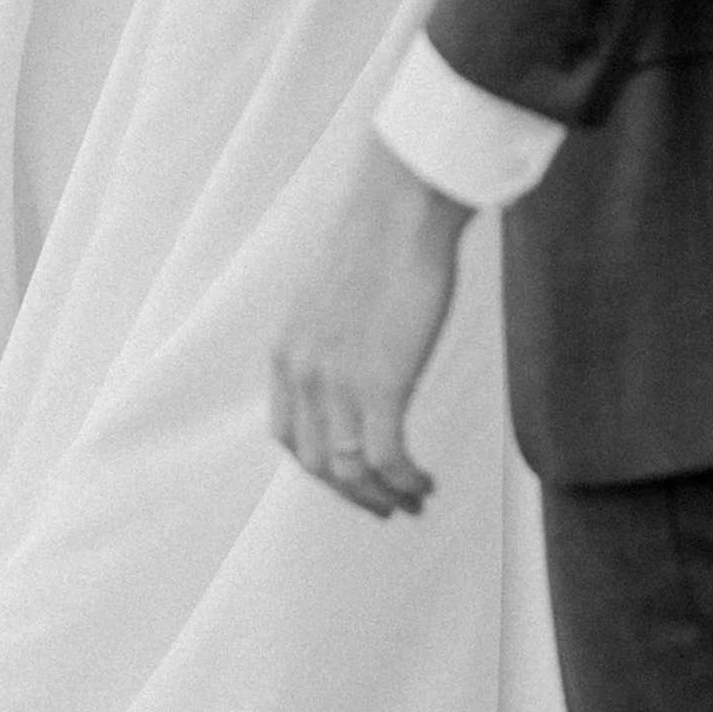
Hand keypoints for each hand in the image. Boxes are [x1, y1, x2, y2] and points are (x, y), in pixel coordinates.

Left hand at [269, 137, 471, 517]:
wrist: (399, 205)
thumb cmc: (378, 234)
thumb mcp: (332, 293)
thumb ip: (333, 333)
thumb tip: (359, 351)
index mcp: (286, 350)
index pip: (288, 435)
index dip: (320, 468)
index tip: (350, 479)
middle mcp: (302, 372)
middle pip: (316, 464)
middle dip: (353, 495)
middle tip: (387, 506)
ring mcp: (338, 381)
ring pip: (350, 470)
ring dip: (384, 496)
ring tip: (414, 501)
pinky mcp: (381, 383)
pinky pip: (387, 457)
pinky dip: (405, 481)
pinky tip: (426, 482)